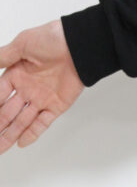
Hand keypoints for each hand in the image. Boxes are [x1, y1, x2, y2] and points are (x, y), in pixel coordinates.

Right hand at [0, 19, 84, 153]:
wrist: (79, 46)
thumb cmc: (52, 39)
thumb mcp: (22, 44)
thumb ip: (3, 57)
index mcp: (16, 75)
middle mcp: (27, 89)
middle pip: (7, 112)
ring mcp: (41, 98)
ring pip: (22, 121)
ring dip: (10, 134)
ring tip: (1, 147)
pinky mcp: (57, 105)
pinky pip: (43, 123)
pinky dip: (33, 133)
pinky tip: (21, 143)